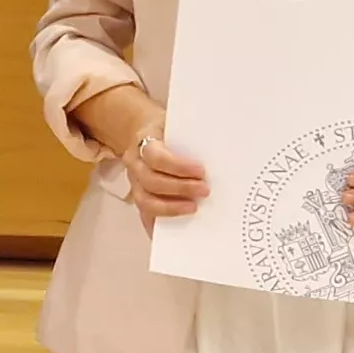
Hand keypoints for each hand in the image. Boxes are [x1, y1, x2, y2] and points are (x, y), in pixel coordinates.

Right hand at [77, 83, 208, 217]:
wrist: (143, 131)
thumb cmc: (166, 130)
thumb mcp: (176, 124)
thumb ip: (190, 137)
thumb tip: (219, 153)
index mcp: (144, 142)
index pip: (156, 156)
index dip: (178, 166)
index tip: (201, 171)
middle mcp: (135, 164)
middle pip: (151, 181)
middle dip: (179, 188)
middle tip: (205, 190)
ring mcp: (134, 183)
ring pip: (145, 201)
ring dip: (171, 207)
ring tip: (194, 208)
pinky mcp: (139, 197)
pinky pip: (145, 215)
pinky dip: (158, 224)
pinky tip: (178, 227)